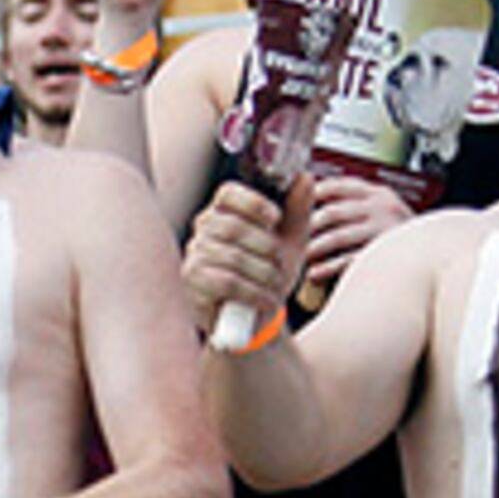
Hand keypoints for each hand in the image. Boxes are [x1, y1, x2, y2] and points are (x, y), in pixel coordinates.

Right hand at [181, 176, 305, 330]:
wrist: (255, 319)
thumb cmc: (268, 276)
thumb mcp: (291, 241)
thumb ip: (298, 210)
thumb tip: (305, 178)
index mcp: (222, 213)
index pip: (228, 194)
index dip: (253, 203)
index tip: (275, 218)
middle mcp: (202, 231)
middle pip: (232, 227)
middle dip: (266, 248)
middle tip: (279, 264)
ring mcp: (194, 257)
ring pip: (233, 258)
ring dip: (264, 275)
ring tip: (274, 286)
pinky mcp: (193, 283)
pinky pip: (227, 282)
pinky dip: (255, 293)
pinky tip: (265, 300)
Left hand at [298, 172, 414, 293]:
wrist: (436, 254)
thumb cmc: (399, 234)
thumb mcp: (383, 209)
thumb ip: (355, 203)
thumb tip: (312, 199)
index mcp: (378, 193)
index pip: (338, 185)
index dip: (312, 193)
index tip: (295, 203)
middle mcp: (382, 207)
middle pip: (332, 212)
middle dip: (307, 226)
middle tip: (291, 237)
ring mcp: (383, 230)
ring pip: (337, 236)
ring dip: (313, 248)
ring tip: (300, 256)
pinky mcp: (383, 254)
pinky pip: (347, 260)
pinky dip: (327, 268)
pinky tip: (315, 274)